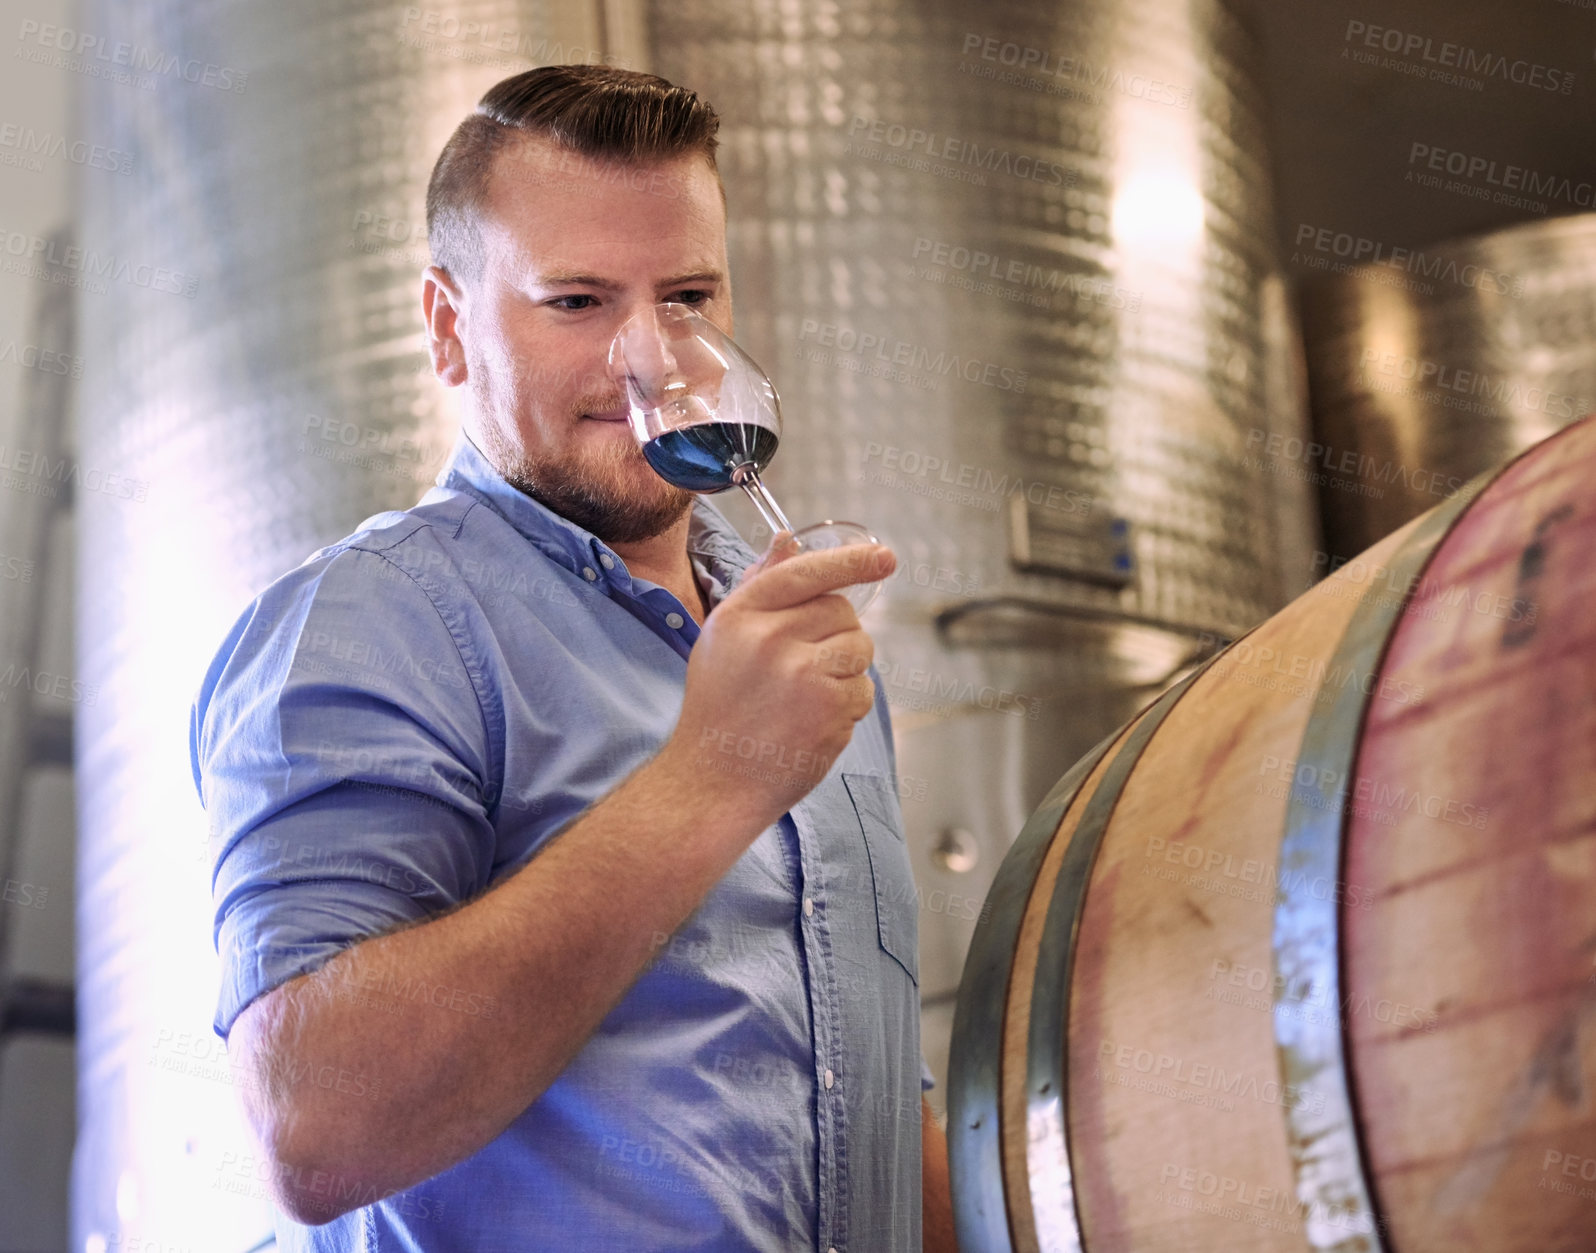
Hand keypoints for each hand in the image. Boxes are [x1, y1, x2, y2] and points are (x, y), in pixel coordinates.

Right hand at [662, 534, 896, 831]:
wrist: (714, 780)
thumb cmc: (720, 707)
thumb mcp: (725, 637)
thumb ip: (760, 585)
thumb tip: (787, 539)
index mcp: (742, 615)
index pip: (806, 571)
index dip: (850, 560)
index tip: (884, 557)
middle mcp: (771, 637)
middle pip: (842, 610)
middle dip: (836, 634)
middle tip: (804, 667)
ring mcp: (803, 673)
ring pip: (860, 647)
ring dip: (846, 670)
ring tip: (805, 697)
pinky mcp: (829, 708)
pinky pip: (864, 689)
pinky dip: (848, 706)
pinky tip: (812, 722)